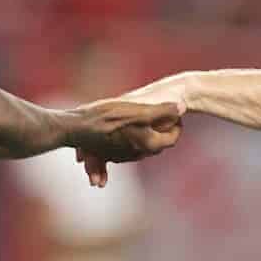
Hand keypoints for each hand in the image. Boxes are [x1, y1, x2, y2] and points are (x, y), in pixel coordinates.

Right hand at [65, 100, 182, 163]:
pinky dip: (129, 140)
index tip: (176, 112)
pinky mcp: (110, 153)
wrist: (77, 128)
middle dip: (162, 129)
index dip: (177, 124)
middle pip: (158, 142)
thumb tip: (183, 106)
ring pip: (141, 145)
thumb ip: (163, 110)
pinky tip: (125, 129)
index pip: (173, 137)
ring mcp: (123, 155)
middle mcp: (138, 154)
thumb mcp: (139, 111)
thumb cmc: (108, 117)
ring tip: (145, 118)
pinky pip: (127, 147)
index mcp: (149, 144)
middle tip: (165, 113)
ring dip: (145, 135)